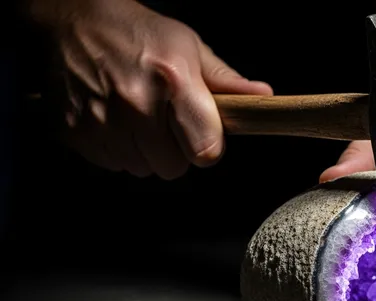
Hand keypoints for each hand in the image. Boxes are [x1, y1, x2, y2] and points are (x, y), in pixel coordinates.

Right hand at [31, 0, 272, 178]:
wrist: (75, 22)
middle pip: (173, 167)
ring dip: (144, 151)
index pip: (206, 151)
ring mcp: (101, 121)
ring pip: (142, 168)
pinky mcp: (74, 132)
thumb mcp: (190, 48)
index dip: (208, 146)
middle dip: (175, 150)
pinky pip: (111, 163)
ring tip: (138, 116)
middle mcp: (136, 104)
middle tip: (165, 120)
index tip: (202, 134)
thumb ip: (226, 82)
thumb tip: (264, 97)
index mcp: (174, 82)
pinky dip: (116, 148)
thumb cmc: (139, 34)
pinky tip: (114, 118)